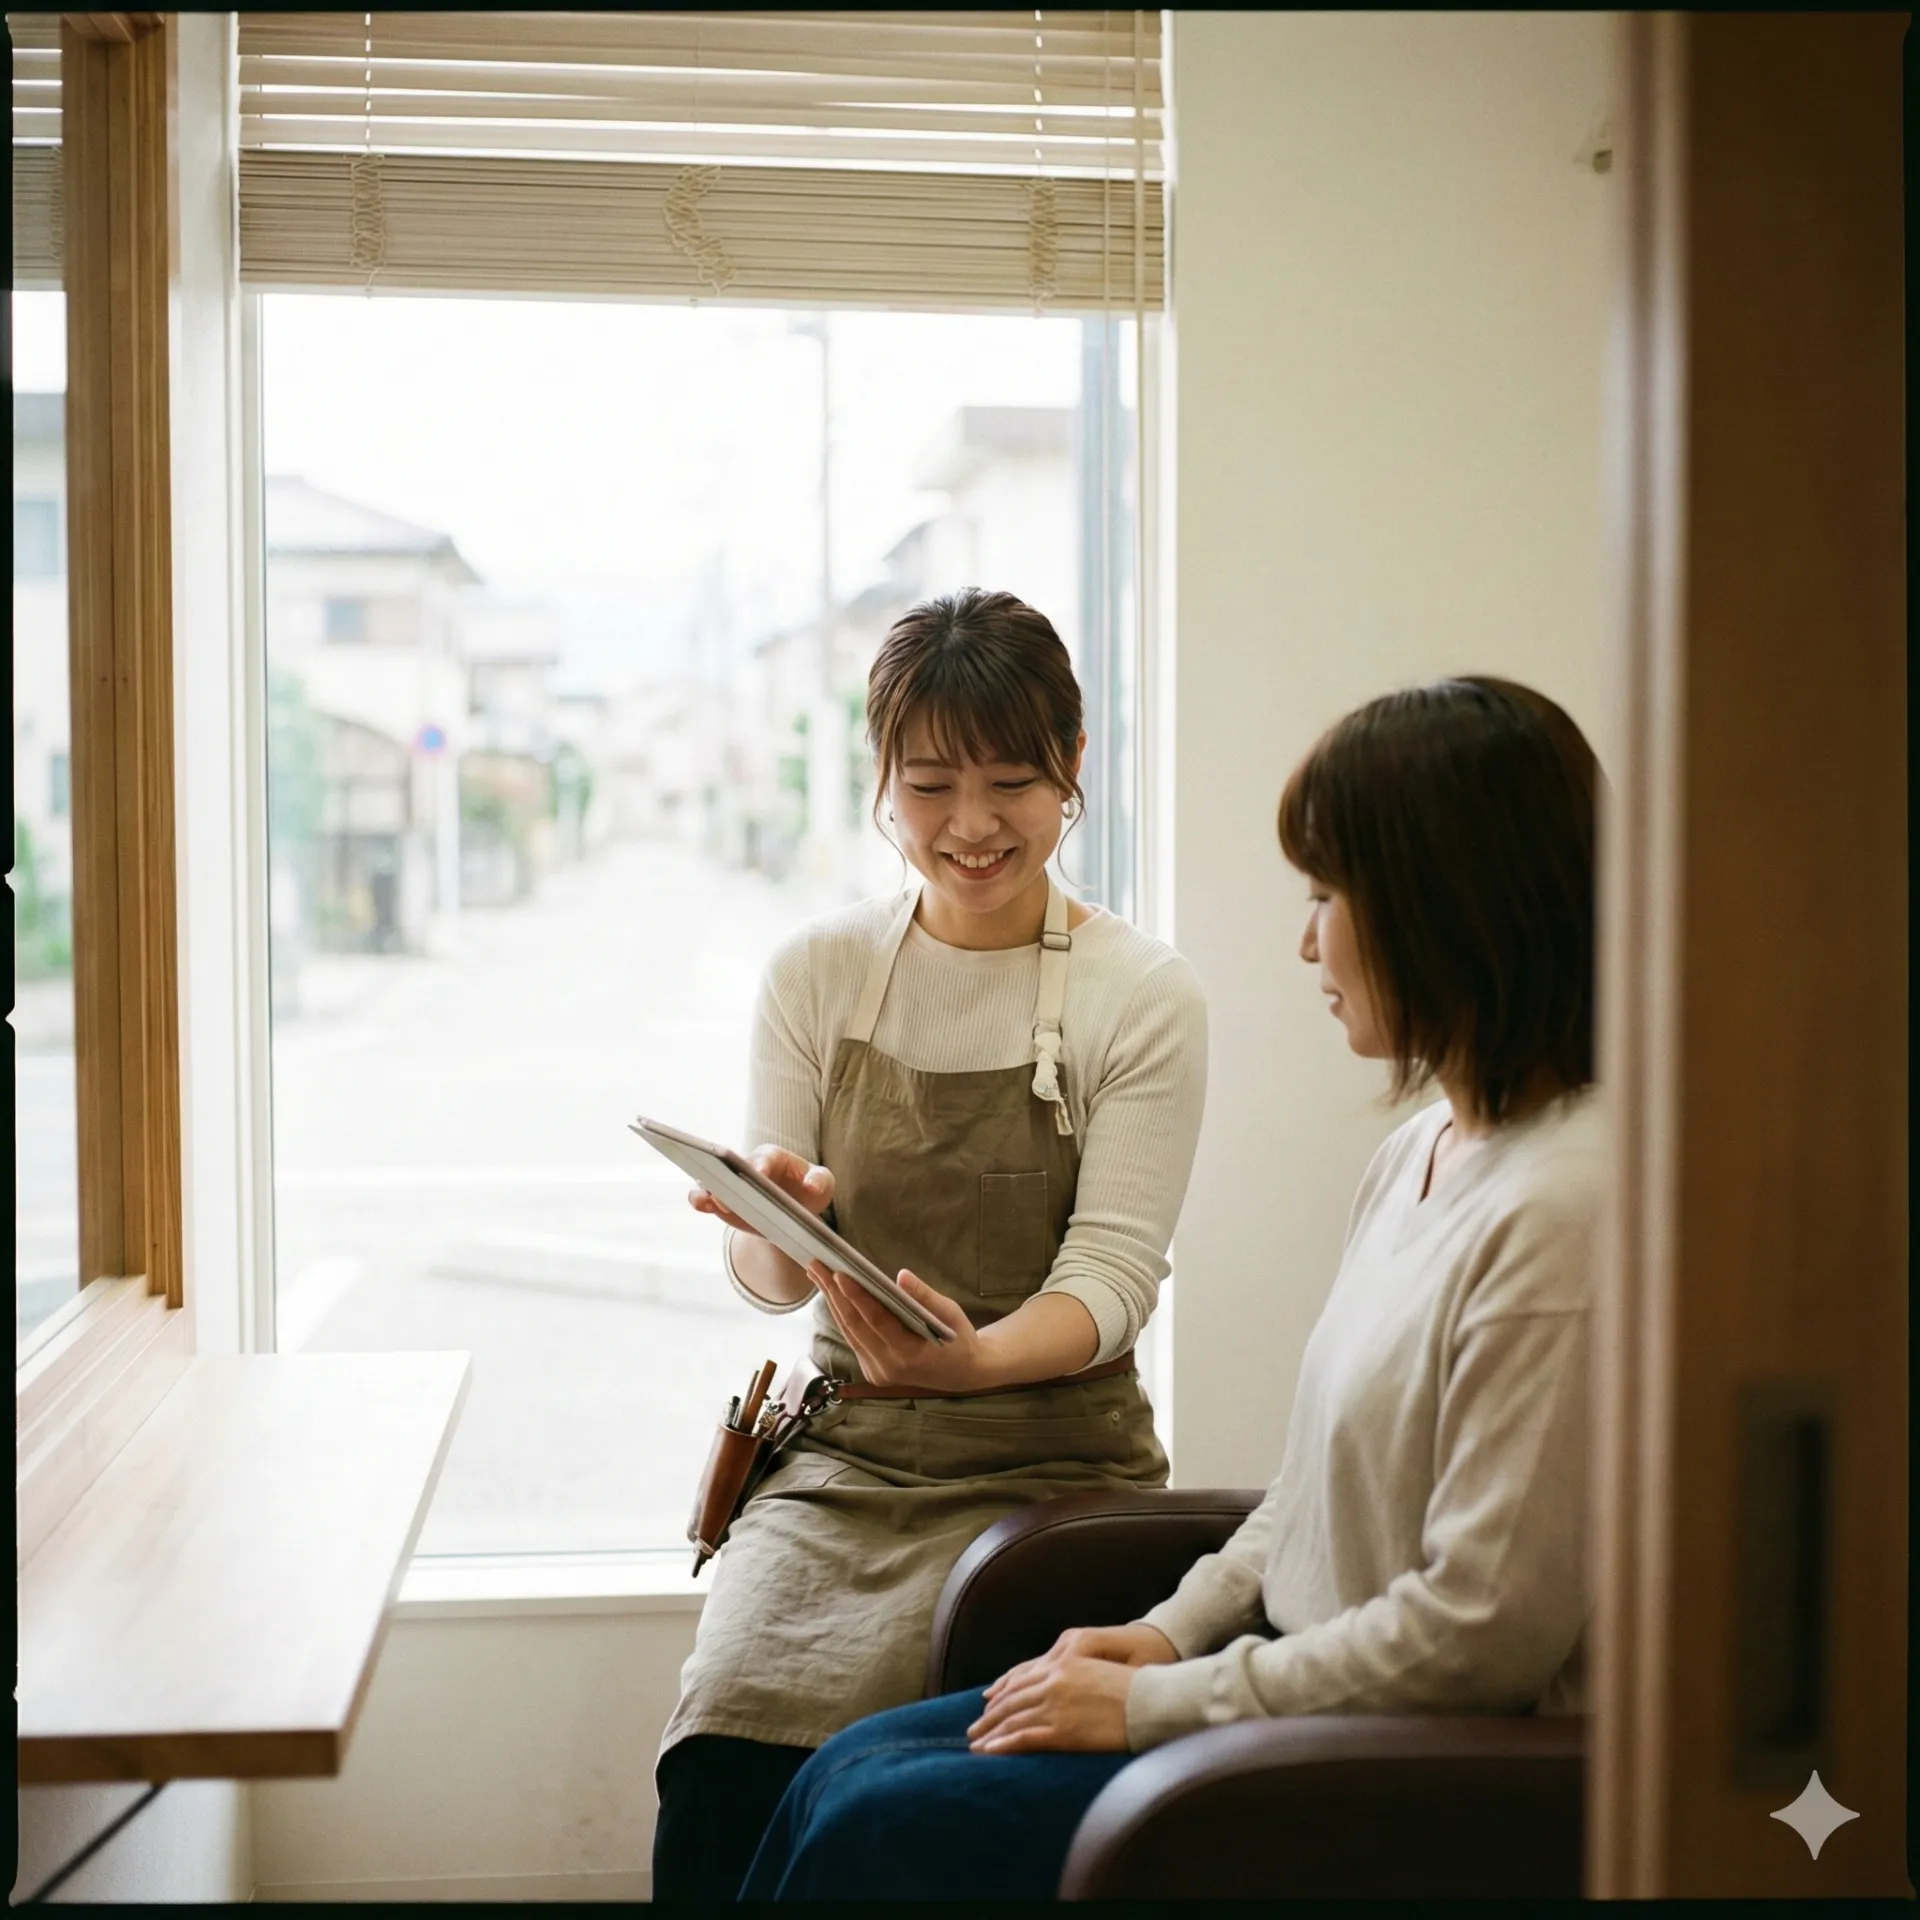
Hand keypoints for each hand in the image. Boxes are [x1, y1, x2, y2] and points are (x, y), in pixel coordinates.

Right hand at [688, 1144, 833, 1238]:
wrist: (791, 1214)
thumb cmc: (808, 1191)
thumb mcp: (823, 1184)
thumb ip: (821, 1180)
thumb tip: (811, 1186)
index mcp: (773, 1157)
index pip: (765, 1158)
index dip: (761, 1165)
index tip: (758, 1173)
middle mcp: (747, 1165)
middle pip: (733, 1166)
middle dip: (729, 1175)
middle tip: (726, 1189)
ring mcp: (731, 1182)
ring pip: (713, 1179)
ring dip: (710, 1189)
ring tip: (709, 1200)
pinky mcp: (721, 1201)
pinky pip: (705, 1197)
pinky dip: (700, 1200)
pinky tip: (702, 1205)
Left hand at [807, 1263, 993, 1392]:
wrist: (962, 1374)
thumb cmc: (957, 1338)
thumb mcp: (950, 1313)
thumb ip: (924, 1296)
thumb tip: (901, 1275)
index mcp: (911, 1354)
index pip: (877, 1321)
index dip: (857, 1297)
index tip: (839, 1274)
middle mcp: (889, 1366)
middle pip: (855, 1326)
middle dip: (833, 1293)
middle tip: (817, 1264)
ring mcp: (878, 1371)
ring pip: (849, 1332)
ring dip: (832, 1302)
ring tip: (818, 1274)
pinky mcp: (872, 1371)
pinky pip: (854, 1339)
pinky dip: (843, 1315)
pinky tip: (833, 1294)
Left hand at [967, 1625, 1177, 1753]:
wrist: (1153, 1699)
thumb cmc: (1136, 1685)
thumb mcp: (1100, 1668)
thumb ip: (1076, 1675)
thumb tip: (1065, 1690)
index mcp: (1064, 1663)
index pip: (1024, 1679)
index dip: (1003, 1692)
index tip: (989, 1703)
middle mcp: (1055, 1680)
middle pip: (1013, 1698)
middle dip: (991, 1715)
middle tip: (975, 1728)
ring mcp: (1057, 1705)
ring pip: (1013, 1718)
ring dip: (991, 1732)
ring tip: (976, 1744)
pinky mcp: (1063, 1730)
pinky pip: (1025, 1737)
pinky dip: (1004, 1745)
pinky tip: (990, 1752)